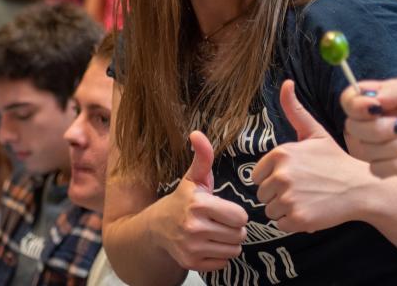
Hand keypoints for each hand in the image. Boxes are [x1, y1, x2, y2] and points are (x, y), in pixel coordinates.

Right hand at [152, 131, 247, 272]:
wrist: (157, 226)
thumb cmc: (182, 200)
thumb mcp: (193, 178)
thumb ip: (203, 157)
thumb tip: (197, 133)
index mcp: (198, 204)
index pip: (239, 216)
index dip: (235, 213)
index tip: (224, 209)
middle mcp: (194, 227)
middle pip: (239, 235)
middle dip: (234, 228)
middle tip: (221, 221)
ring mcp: (192, 247)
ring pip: (233, 250)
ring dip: (229, 242)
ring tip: (216, 232)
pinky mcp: (191, 263)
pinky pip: (223, 263)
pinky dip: (219, 256)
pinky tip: (208, 244)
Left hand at [253, 80, 375, 232]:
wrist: (360, 187)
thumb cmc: (333, 160)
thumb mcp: (312, 132)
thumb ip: (294, 110)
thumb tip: (286, 83)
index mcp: (279, 153)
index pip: (257, 175)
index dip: (272, 178)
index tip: (292, 177)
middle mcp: (281, 174)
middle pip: (262, 193)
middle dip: (277, 194)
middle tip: (301, 190)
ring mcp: (289, 197)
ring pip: (270, 209)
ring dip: (285, 209)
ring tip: (305, 199)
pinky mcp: (299, 218)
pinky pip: (282, 224)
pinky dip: (294, 222)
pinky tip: (310, 210)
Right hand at [341, 79, 396, 177]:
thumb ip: (396, 90)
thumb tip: (372, 100)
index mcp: (381, 99)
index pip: (349, 99)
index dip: (356, 105)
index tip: (377, 107)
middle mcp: (374, 121)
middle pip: (351, 126)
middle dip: (377, 130)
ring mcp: (380, 146)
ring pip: (361, 150)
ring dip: (389, 149)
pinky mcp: (390, 168)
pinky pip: (375, 170)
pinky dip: (394, 166)